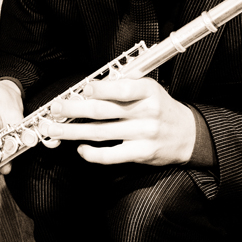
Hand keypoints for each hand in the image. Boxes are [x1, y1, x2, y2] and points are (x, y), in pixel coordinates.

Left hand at [39, 77, 195, 166]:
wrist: (187, 135)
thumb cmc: (161, 108)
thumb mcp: (149, 89)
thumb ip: (124, 86)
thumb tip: (90, 87)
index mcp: (148, 91)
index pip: (120, 89)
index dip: (98, 89)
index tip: (79, 90)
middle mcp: (147, 112)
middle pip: (103, 111)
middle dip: (74, 110)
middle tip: (55, 108)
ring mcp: (144, 134)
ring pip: (101, 132)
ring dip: (74, 132)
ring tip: (55, 130)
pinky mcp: (141, 154)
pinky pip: (112, 155)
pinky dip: (93, 153)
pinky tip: (80, 148)